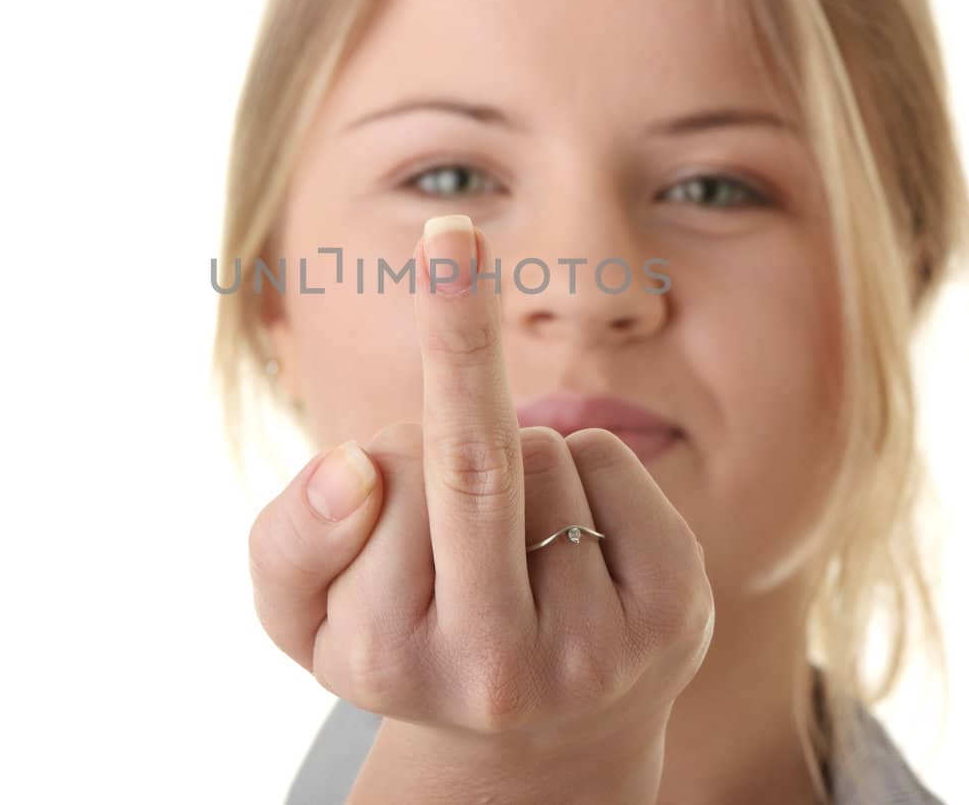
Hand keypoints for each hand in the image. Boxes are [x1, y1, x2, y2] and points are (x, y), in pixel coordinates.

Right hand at [249, 215, 713, 795]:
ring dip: (514, 453)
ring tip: (507, 534)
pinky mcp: (677, 613)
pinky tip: (571, 538)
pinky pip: (608, 459)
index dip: (379, 439)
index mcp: (393, 664)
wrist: (537, 735)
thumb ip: (290, 544)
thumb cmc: (403, 642)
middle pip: (476, 465)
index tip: (381, 348)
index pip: (385, 494)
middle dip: (457, 334)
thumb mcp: (306, 616)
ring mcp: (600, 649)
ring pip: (542, 450)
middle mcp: (499, 670)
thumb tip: (351, 471)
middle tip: (449, 233)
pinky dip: (581, 466)